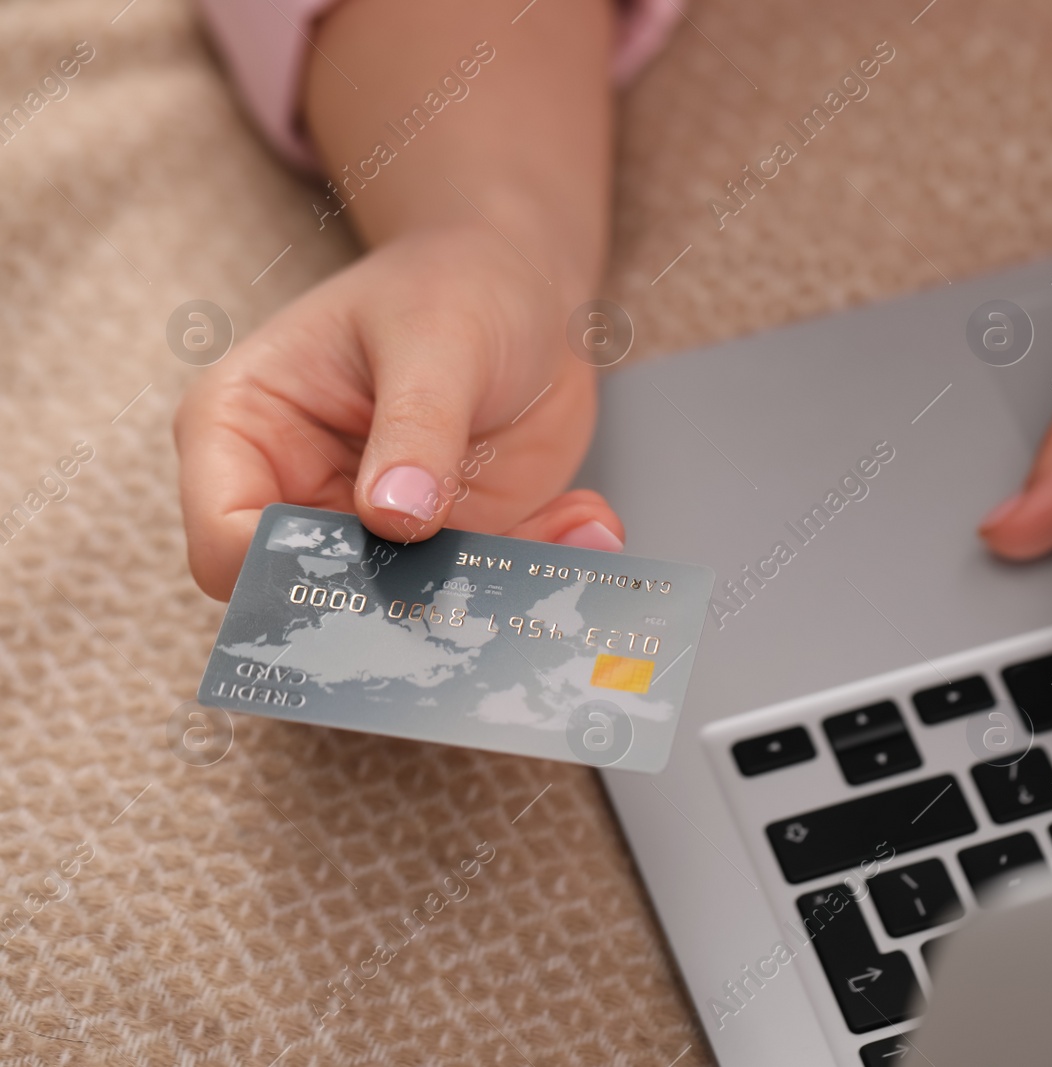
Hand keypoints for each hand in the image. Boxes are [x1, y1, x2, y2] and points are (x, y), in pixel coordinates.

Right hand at [175, 225, 622, 600]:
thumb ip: (417, 428)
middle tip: (483, 578)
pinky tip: (587, 518)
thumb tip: (394, 518)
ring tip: (569, 531)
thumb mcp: (437, 338)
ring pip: (405, 609)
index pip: (226, 540)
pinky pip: (477, 590)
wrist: (526, 289)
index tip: (376, 562)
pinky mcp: (442, 546)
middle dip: (400, 604)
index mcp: (241, 429)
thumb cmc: (454, 284)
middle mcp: (293, 494)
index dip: (286, 573)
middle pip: (311, 596)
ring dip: (488, 590)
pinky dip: (537, 566)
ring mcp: (370, 530)